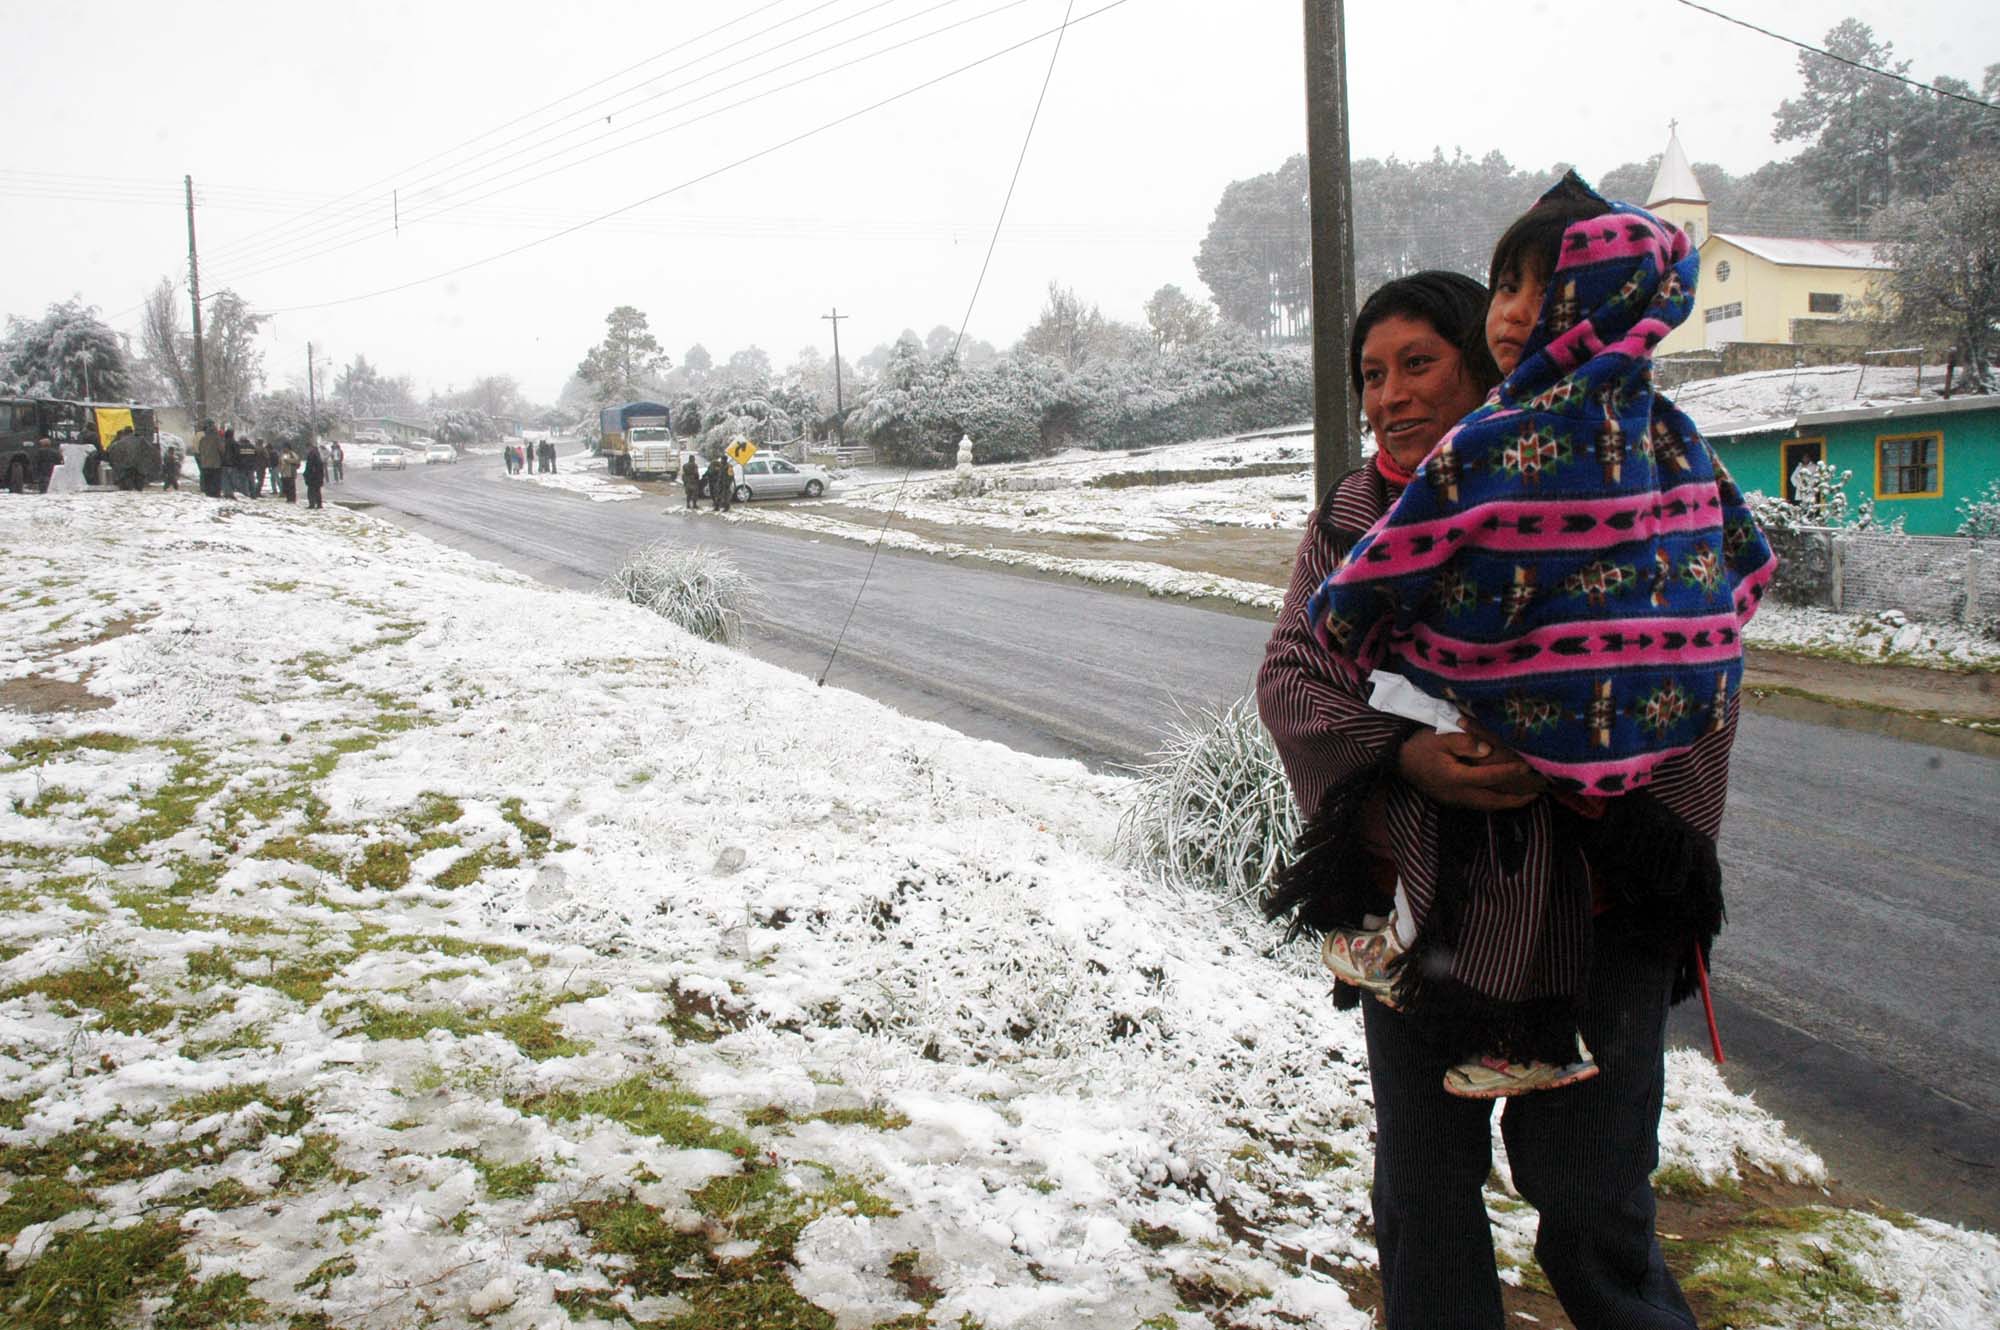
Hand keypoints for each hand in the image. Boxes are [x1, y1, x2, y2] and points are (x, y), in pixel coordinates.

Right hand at [1396, 727, 1544, 810]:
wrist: (1396, 759)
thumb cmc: (1419, 745)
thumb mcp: (1439, 736)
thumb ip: (1464, 741)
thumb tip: (1488, 750)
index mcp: (1455, 777)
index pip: (1489, 777)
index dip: (1509, 772)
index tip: (1527, 766)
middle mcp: (1456, 793)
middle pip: (1492, 801)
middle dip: (1515, 799)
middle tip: (1537, 793)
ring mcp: (1452, 799)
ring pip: (1485, 806)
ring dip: (1506, 803)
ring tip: (1525, 797)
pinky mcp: (1449, 800)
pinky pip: (1477, 804)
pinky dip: (1494, 802)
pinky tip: (1502, 795)